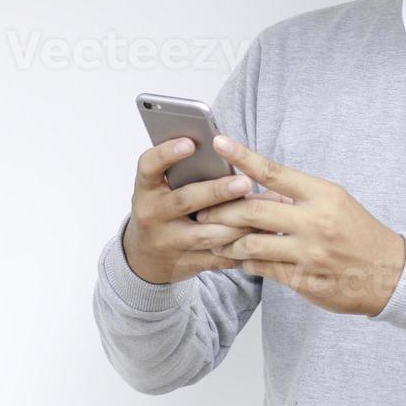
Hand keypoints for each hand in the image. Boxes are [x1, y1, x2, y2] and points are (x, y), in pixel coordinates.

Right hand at [121, 137, 276, 284]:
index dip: (167, 153)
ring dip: (235, 223)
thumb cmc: (162, 208)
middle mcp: (152, 214)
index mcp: (146, 188)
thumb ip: (184, 171)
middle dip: (217, 192)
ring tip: (261, 211)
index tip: (190, 143)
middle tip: (245, 182)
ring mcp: (167, 241)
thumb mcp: (161, 187)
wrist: (144, 256)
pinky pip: (217, 256)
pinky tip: (259, 235)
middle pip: (185, 200)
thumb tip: (224, 148)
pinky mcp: (185, 263)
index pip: (150, 165)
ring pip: (205, 234)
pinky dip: (240, 247)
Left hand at [196, 135, 405, 315]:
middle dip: (221, 211)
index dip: (243, 157)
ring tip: (216, 239)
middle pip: (252, 211)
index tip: (219, 143)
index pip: (274, 172)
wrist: (388, 273)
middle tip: (202, 210)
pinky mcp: (305, 280)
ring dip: (228, 242)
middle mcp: (315, 222)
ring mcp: (309, 254)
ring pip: (251, 244)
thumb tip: (254, 190)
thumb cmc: (357, 232)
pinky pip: (264, 269)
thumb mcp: (333, 202)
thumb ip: (295, 196)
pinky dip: (247, 263)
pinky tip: (242, 260)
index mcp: (322, 195)